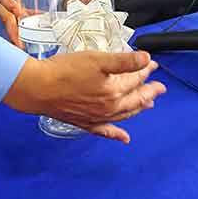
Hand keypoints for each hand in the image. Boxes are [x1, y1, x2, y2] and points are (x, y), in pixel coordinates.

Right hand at [0, 0, 36, 46]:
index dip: (10, 4)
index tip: (17, 11)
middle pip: (5, 17)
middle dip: (12, 29)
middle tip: (19, 42)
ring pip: (7, 23)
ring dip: (14, 35)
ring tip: (21, 47)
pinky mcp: (3, 13)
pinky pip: (12, 22)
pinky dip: (20, 29)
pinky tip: (31, 34)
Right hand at [2, 50, 165, 143]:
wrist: (37, 88)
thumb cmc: (65, 71)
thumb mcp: (97, 60)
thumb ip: (123, 61)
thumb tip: (147, 60)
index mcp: (114, 91)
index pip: (135, 79)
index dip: (146, 70)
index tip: (153, 64)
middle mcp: (109, 108)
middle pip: (134, 99)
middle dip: (149, 92)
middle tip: (160, 88)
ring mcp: (97, 118)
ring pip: (124, 115)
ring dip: (138, 109)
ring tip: (149, 105)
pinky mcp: (84, 123)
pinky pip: (105, 131)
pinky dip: (116, 134)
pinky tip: (124, 138)